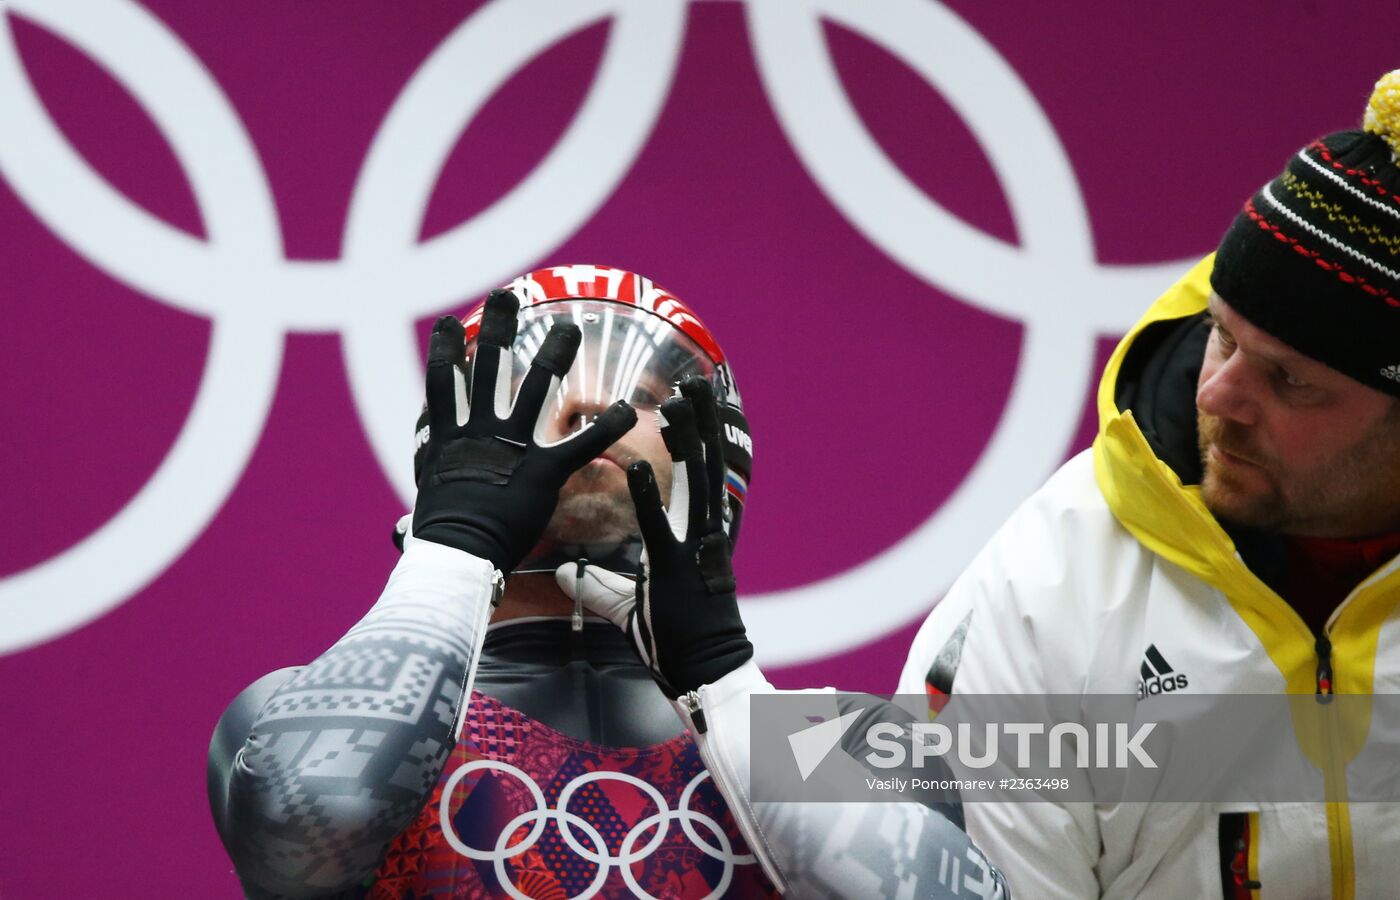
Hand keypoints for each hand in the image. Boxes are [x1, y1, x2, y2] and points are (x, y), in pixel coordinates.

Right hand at [412, 289, 636, 570]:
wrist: (457, 555)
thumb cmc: (440, 537)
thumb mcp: (430, 501)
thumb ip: (433, 488)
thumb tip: (409, 517)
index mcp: (449, 436)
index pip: (443, 382)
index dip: (447, 350)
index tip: (451, 323)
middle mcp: (480, 431)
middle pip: (489, 368)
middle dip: (499, 328)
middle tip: (507, 295)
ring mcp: (512, 447)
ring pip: (536, 389)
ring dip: (555, 356)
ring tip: (570, 328)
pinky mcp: (543, 471)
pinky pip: (580, 444)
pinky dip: (606, 427)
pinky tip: (628, 409)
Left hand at [558, 376, 751, 698]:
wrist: (705, 673)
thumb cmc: (675, 641)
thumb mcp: (630, 606)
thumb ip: (597, 584)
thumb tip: (564, 571)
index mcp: (697, 536)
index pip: (699, 477)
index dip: (697, 439)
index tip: (693, 404)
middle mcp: (702, 533)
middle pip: (705, 465)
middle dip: (701, 422)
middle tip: (695, 382)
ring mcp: (693, 548)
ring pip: (695, 482)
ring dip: (685, 440)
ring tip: (678, 401)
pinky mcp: (675, 570)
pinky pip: (658, 526)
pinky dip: (647, 496)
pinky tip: (633, 467)